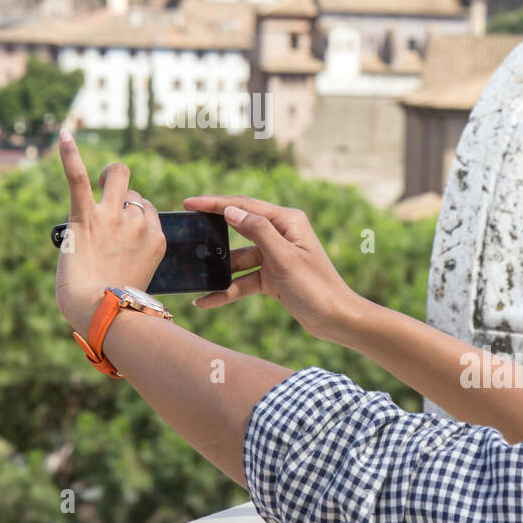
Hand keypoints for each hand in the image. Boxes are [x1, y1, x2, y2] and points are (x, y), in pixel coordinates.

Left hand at [54, 130, 165, 335]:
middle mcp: (138, 223)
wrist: (102, 313)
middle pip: (134, 194)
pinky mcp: (84, 216)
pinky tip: (63, 135)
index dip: (133, 217)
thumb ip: (134, 259)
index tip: (120, 233)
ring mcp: (112, 217)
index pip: (146, 212)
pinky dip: (70, 155)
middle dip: (123, 197)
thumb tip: (123, 257)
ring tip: (96, 179)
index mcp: (155, 240)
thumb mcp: (139, 278)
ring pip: (116, 176)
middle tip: (106, 209)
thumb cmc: (116, 306)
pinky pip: (79, 178)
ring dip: (107, 177)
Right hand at [182, 194, 362, 343]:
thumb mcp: (284, 258)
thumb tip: (230, 211)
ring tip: (194, 276)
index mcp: (287, 221)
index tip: (189, 203)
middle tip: (186, 231)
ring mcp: (275, 256)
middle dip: (212, 233)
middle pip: (238, 228)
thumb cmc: (317, 286)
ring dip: (219, 270)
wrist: (336, 319)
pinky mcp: (272, 277)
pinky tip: (206, 300)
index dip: (214, 203)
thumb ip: (258, 232)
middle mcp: (281, 234)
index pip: (244, 206)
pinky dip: (227, 290)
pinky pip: (243, 280)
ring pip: (238, 259)